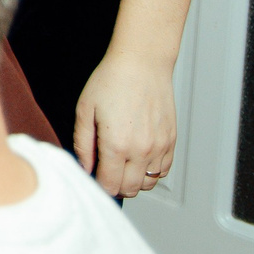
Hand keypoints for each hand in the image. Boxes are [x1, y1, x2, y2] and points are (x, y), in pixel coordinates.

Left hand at [76, 48, 177, 198]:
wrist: (142, 64)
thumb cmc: (111, 81)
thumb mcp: (85, 110)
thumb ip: (83, 144)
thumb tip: (85, 167)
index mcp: (117, 145)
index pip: (109, 185)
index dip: (98, 184)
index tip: (93, 175)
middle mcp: (142, 150)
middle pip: (129, 189)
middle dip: (114, 185)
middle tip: (104, 170)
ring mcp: (159, 147)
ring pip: (147, 183)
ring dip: (133, 180)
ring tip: (121, 164)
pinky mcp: (170, 141)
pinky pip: (162, 171)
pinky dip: (149, 171)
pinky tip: (137, 157)